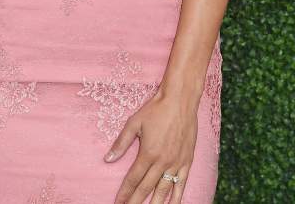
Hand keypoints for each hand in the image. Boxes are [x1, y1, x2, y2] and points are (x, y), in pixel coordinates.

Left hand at [104, 87, 198, 203]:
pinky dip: (177, 196)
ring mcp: (176, 163)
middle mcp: (162, 161)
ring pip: (165, 190)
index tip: (118, 203)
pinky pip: (182, 183)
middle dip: (136, 202)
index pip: (133, 179)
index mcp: (148, 153)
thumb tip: (107, 159)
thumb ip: (121, 143)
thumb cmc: (155, 110)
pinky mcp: (187, 161)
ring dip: (156, 203)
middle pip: (146, 188)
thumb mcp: (134, 123)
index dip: (124, 193)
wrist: (180, 101)